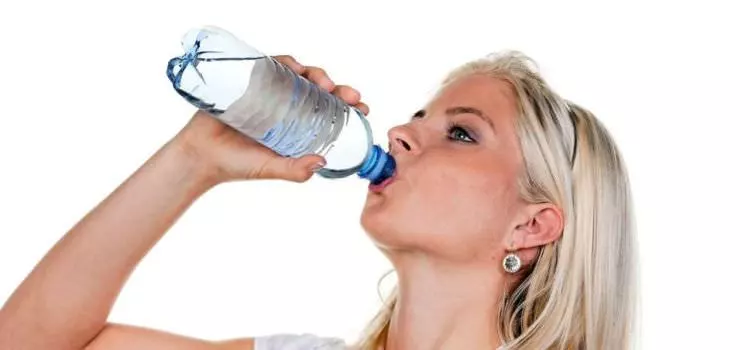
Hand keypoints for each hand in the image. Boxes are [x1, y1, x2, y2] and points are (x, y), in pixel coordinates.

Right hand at [172, 55, 369, 183]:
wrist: (200, 155)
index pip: (330, 113)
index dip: (348, 108)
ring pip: (301, 76)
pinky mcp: (252, 81)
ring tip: (323, 82)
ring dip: (317, 74)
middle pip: (320, 91)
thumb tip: (322, 162)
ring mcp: (271, 93)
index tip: (362, 108)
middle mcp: (288, 108)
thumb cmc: (237, 165)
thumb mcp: (271, 169)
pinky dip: (286, 62)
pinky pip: (272, 65)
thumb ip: (295, 170)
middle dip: (339, 90)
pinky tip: (295, 67)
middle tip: (348, 95)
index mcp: (299, 128)